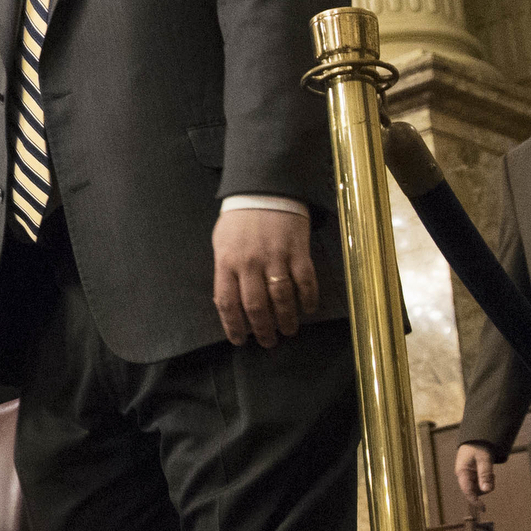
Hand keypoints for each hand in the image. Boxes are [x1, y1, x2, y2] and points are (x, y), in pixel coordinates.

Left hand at [212, 207, 318, 347]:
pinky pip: (305, 281)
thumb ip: (225, 272)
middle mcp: (250, 262)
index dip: (233, 326)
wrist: (264, 189)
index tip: (240, 341)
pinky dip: (308, 298)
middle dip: (263, 330)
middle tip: (268, 342)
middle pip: (256, 306)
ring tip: (289, 331)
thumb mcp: (222, 244)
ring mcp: (275, 257)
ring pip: (282, 298)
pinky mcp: (297, 250)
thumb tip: (228, 304)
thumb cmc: (239, 220)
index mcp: (227, 262)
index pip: (227, 303)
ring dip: (286, 320)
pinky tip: (308, 309)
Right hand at [455, 441, 497, 502]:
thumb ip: (485, 474)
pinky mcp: (473, 476)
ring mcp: (468, 477)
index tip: (483, 508)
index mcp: (462, 472)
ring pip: (479, 488)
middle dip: (485, 487)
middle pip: (475, 491)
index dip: (475, 501)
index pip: (467, 491)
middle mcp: (464, 476)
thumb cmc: (478, 447)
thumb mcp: (484, 459)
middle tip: (492, 475)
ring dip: (487, 484)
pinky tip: (489, 472)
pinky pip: (481, 484)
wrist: (477, 439)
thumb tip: (486, 490)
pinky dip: (488, 481)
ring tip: (491, 472)